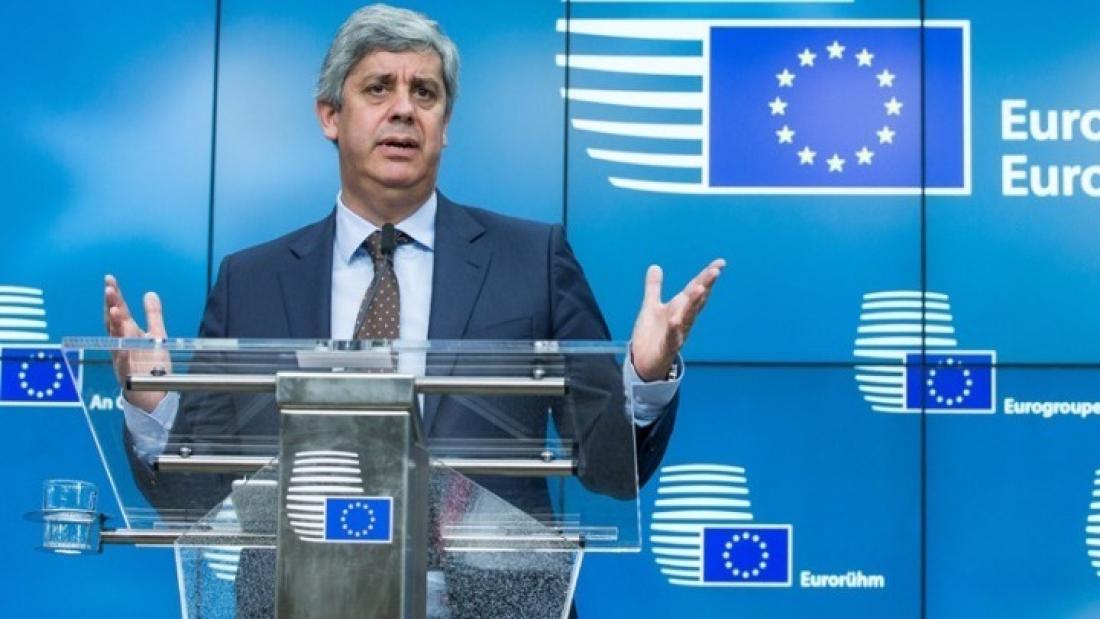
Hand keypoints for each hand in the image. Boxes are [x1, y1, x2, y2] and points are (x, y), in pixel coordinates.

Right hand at [103, 274, 169, 411]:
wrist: (151, 396)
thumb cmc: (151, 366)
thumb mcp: (156, 336)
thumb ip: (153, 315)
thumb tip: (150, 293)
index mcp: (128, 333)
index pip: (119, 311)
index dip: (115, 296)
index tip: (110, 280)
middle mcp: (122, 344)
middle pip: (114, 322)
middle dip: (111, 306)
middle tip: (109, 289)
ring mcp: (123, 358)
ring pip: (116, 340)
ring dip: (114, 325)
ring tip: (115, 309)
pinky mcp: (128, 374)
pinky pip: (124, 363)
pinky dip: (123, 354)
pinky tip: (123, 345)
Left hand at [629, 259, 725, 381]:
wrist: (643, 362)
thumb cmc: (651, 335)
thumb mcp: (651, 306)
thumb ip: (654, 287)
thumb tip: (655, 266)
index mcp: (680, 308)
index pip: (696, 289)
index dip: (706, 276)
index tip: (720, 263)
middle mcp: (683, 320)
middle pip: (697, 301)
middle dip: (705, 286)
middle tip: (715, 271)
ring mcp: (678, 334)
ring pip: (688, 317)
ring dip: (694, 303)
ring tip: (700, 288)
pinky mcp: (668, 347)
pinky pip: (673, 338)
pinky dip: (674, 329)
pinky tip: (675, 320)